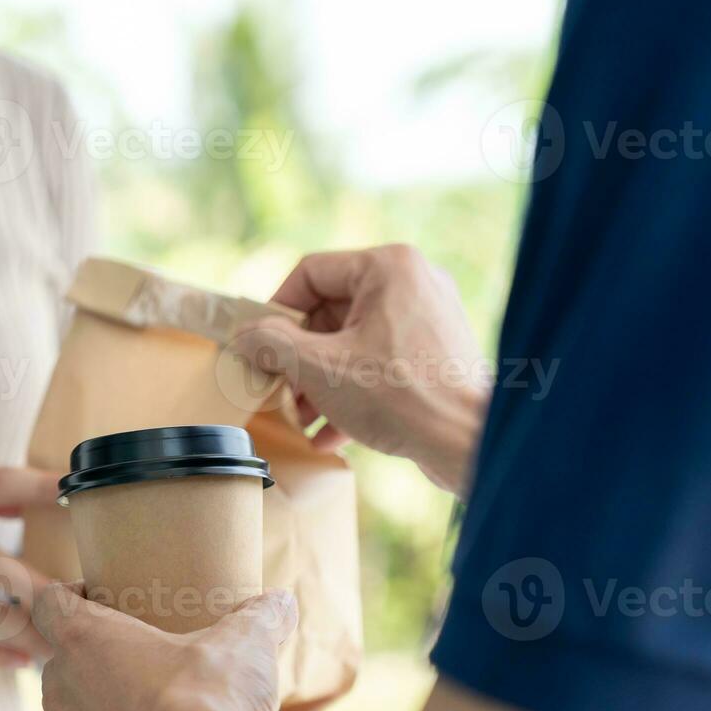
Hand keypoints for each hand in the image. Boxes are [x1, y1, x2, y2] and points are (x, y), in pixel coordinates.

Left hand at [33, 582, 297, 710]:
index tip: (98, 597)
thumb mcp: (244, 647)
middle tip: (139, 660)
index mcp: (85, 644)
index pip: (50, 604)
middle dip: (93, 662)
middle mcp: (64, 697)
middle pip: (60, 667)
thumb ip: (259, 618)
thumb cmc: (209, 706)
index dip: (68, 596)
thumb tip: (281, 602)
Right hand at [236, 245, 489, 495]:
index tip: (257, 346)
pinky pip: (380, 363)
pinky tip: (328, 435)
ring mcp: (428, 319)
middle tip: (277, 388)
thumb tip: (241, 337)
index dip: (275, 310)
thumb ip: (271, 344)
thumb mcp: (318, 367)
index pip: (310, 273)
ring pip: (353, 342)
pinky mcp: (437, 354)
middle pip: (331, 311)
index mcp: (388, 267)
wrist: (468, 442)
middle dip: (299, 357)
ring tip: (301, 417)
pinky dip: (352, 392)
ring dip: (319, 381)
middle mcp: (413, 282)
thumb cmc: (400, 396)